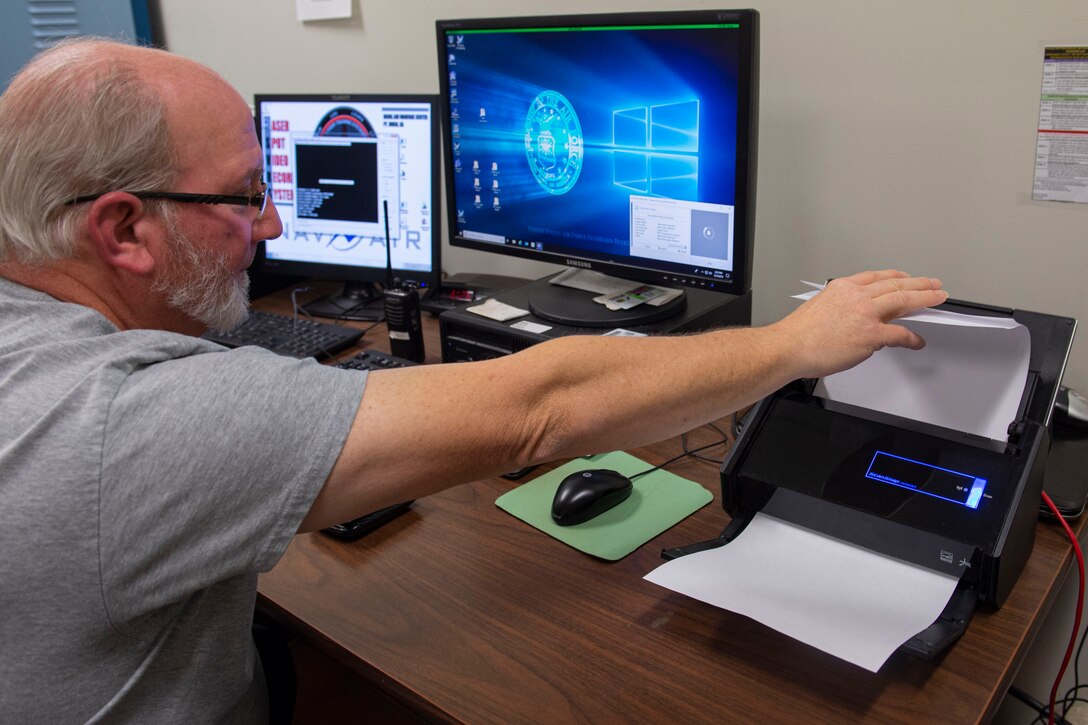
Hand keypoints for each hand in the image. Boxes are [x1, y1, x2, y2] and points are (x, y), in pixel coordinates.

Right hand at [775, 269, 947, 379]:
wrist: (789, 347)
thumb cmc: (798, 334)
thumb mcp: (820, 308)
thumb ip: (841, 308)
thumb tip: (854, 319)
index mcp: (843, 287)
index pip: (876, 277)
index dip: (896, 277)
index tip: (905, 277)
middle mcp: (856, 296)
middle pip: (895, 285)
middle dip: (919, 283)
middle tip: (934, 284)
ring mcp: (866, 314)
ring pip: (903, 300)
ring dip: (925, 298)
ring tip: (938, 298)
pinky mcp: (871, 334)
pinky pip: (900, 334)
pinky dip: (911, 338)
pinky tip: (917, 341)